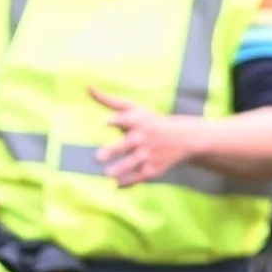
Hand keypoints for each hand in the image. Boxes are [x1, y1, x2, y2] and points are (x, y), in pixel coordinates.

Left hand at [91, 87, 205, 186]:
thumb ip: (109, 101)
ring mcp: (150, 154)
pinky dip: (130, 182)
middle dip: (115, 150)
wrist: (184, 138)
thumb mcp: (134, 108)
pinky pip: (141, 177)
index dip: (118, 120)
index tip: (108, 121)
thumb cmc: (151, 121)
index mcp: (138, 121)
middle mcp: (144, 138)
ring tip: (107, 174)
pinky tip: (117, 185)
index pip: (127, 120)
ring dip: (122, 168)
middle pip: (128, 144)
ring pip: (134, 162)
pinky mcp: (155, 168)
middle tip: (98, 156)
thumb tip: (87, 86)